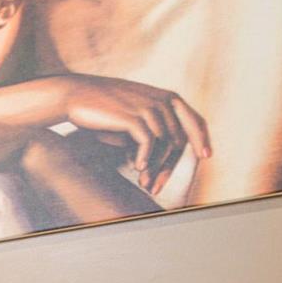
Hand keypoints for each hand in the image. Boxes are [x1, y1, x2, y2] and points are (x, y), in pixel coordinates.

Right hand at [57, 75, 210, 194]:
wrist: (75, 96)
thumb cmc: (102, 109)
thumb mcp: (132, 115)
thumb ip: (150, 130)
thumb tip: (157, 161)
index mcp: (167, 97)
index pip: (194, 120)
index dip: (202, 138)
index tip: (206, 156)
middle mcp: (163, 100)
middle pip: (179, 138)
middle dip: (169, 166)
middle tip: (157, 186)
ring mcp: (149, 107)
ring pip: (164, 144)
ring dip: (155, 168)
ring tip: (144, 183)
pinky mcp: (134, 116)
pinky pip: (149, 142)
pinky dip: (145, 158)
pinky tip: (137, 168)